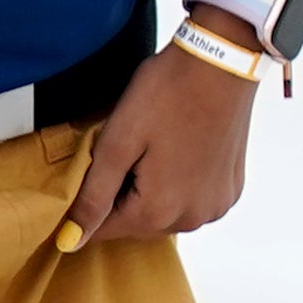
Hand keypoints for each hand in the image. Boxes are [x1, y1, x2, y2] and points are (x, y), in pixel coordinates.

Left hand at [68, 43, 257, 242]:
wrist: (222, 61)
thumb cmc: (167, 93)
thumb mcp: (117, 143)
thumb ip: (93, 197)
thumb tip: (71, 242)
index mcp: (158, 211)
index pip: (104, 230)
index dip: (88, 204)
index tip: (91, 171)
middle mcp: (192, 218)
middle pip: (136, 223)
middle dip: (121, 195)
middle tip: (123, 149)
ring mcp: (216, 205)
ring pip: (165, 213)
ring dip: (150, 192)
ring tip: (151, 148)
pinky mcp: (230, 188)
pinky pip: (192, 201)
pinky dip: (178, 185)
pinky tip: (176, 151)